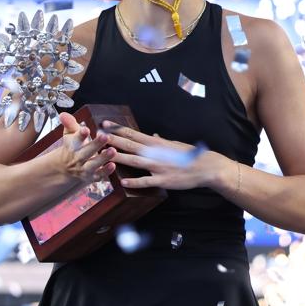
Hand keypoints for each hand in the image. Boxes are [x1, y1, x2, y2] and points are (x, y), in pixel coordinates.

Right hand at [51, 112, 116, 183]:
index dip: (80, 134)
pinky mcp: (92, 176)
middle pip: (86, 152)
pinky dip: (106, 171)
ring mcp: (84, 168)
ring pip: (93, 164)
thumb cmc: (72, 147)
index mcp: (72, 145)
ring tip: (113, 150)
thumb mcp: (69, 135)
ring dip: (103, 158)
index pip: (76, 139)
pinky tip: (113, 165)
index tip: (85, 129)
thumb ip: (69, 124)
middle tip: (105, 136)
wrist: (66, 169)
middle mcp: (77, 158)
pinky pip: (99, 175)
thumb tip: (63, 114)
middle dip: (95, 145)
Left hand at [101, 120, 224, 190]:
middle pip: (131, 145)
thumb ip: (161, 142)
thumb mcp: (174, 144)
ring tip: (105, 154)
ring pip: (135, 161)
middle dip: (114, 140)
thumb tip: (153, 136)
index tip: (105, 123)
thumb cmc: (189, 155)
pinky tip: (122, 182)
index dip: (118, 128)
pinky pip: (146, 181)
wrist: (205, 167)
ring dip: (120, 158)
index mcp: (157, 143)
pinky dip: (134, 181)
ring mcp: (159, 167)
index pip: (134, 134)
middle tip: (99, 136)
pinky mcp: (163, 180)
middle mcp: (156, 153)